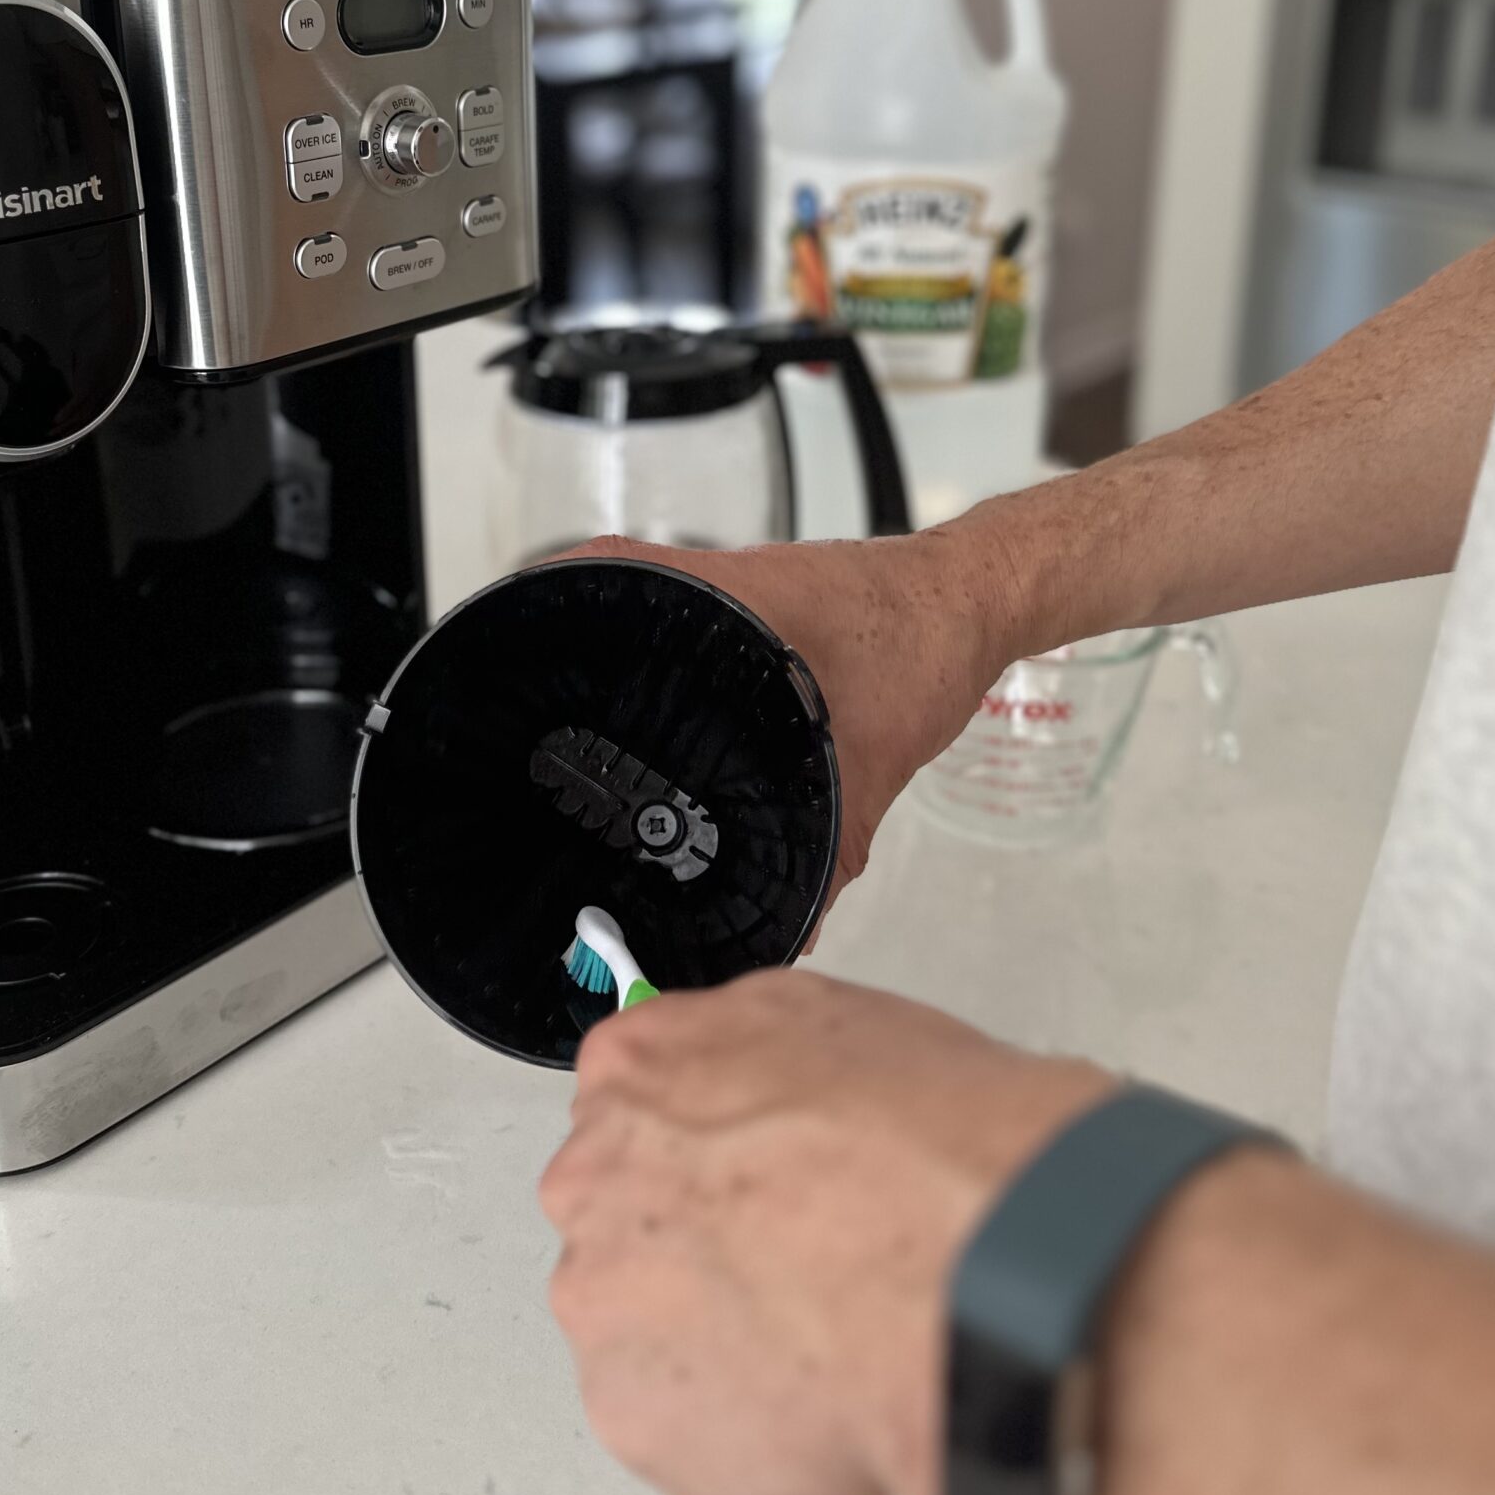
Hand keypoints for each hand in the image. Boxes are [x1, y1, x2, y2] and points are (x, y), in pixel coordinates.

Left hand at [540, 971, 1111, 1494]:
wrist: (966, 1277)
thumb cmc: (924, 1152)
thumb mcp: (833, 1020)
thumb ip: (745, 1055)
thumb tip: (749, 1078)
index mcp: (635, 1071)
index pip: (631, 1109)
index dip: (710, 1155)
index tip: (752, 1185)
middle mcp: (592, 1185)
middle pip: (626, 1223)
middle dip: (700, 1251)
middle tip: (798, 1268)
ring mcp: (603, 1306)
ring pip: (645, 1332)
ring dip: (715, 1341)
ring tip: (824, 1339)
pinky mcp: (633, 1417)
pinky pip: (678, 1428)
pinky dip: (738, 1428)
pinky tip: (817, 1400)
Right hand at [566, 528, 1018, 907]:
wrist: (980, 598)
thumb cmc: (928, 638)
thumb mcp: (875, 751)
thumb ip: (832, 845)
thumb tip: (792, 922)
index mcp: (725, 593)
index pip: (602, 572)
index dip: (545, 613)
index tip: (514, 660)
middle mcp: (720, 581)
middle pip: (610, 600)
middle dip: (574, 658)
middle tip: (545, 720)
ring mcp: (742, 590)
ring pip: (655, 617)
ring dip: (627, 661)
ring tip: (595, 727)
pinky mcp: (768, 606)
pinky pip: (701, 635)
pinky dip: (683, 671)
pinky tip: (683, 721)